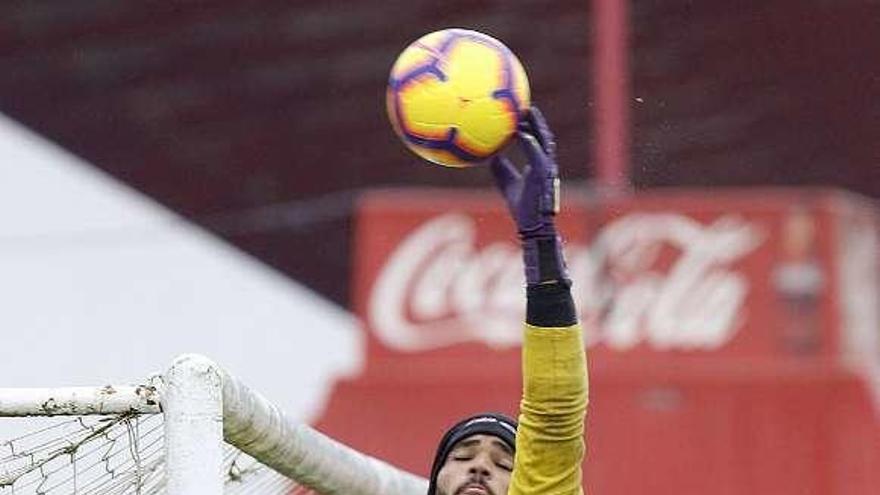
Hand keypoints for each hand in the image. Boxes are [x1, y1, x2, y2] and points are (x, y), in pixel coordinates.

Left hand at [491, 106, 559, 238]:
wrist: (532, 224)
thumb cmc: (521, 207)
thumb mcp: (506, 183)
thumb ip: (501, 168)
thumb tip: (489, 154)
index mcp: (538, 164)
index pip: (536, 140)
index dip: (530, 126)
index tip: (520, 112)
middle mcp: (545, 163)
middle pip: (543, 135)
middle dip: (536, 120)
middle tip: (525, 105)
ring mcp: (547, 168)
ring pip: (545, 141)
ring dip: (537, 125)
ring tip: (527, 111)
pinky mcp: (544, 175)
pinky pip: (538, 155)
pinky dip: (530, 143)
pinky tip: (519, 133)